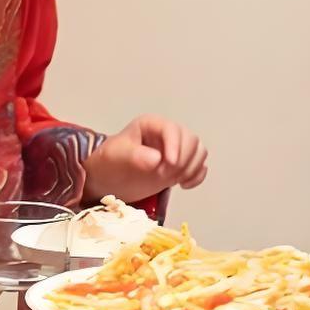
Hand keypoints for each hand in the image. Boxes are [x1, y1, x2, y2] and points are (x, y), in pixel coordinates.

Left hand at [84, 115, 208, 203]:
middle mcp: (168, 133)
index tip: (170, 164)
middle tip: (165, 175)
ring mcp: (177, 149)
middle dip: (182, 160)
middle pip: (191, 140)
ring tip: (174, 180)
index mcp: (152, 124)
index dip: (175, 146)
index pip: (172, 129)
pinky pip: (200, 166)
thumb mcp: (117, 156)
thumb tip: (157, 159)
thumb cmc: (110, 163)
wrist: (109, 179)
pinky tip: (183, 185)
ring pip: (199, 151)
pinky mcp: (181, 164)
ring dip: (191, 168)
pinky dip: (196, 176)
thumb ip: (135, 155)